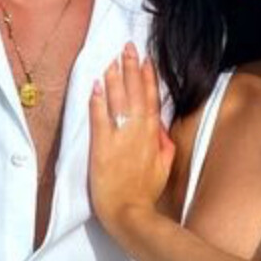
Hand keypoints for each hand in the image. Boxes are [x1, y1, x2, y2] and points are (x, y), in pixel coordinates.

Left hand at [89, 44, 174, 236]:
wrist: (129, 213)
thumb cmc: (145, 194)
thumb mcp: (164, 169)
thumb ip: (165, 147)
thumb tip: (163, 131)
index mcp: (153, 136)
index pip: (152, 100)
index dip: (149, 78)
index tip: (146, 60)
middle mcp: (138, 132)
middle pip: (135, 94)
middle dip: (131, 68)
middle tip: (127, 47)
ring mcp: (120, 138)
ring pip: (118, 101)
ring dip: (115, 78)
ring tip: (111, 60)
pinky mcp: (102, 147)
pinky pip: (100, 119)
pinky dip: (98, 101)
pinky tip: (96, 85)